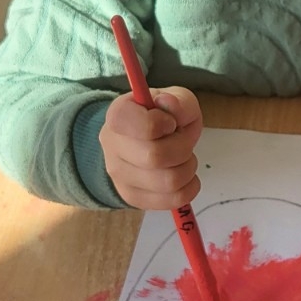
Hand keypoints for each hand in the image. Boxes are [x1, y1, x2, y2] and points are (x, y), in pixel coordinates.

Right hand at [100, 87, 202, 208]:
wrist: (143, 140)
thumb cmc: (161, 118)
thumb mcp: (175, 100)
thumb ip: (178, 101)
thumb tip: (169, 105)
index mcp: (119, 115)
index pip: (143, 126)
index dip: (163, 124)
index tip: (170, 123)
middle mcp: (111, 146)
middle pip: (156, 157)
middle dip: (182, 149)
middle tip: (182, 141)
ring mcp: (119, 176)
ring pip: (167, 182)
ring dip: (188, 169)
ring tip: (183, 159)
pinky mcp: (132, 197)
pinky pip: (171, 200)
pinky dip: (188, 188)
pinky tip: (183, 176)